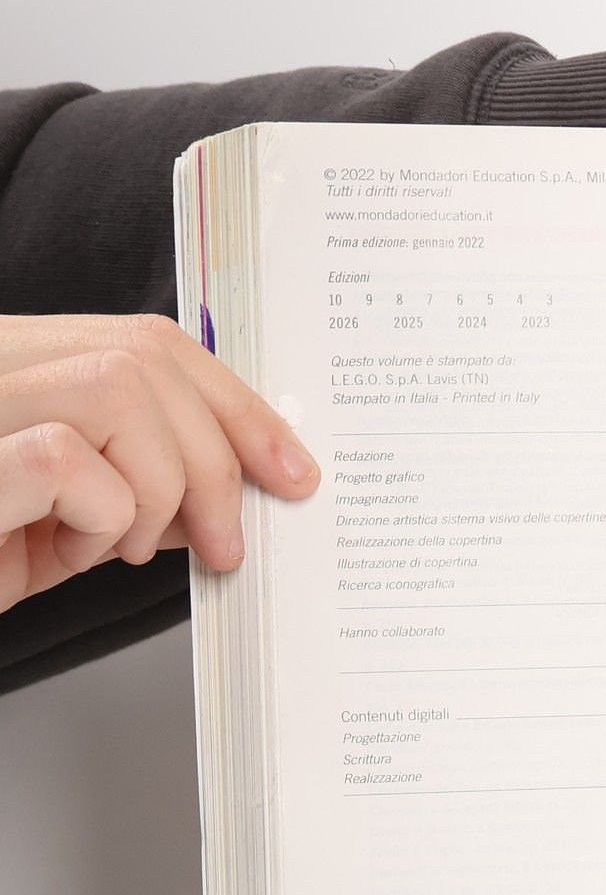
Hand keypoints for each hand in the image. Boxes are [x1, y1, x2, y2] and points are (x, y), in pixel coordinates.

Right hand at [0, 314, 318, 612]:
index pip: (150, 341)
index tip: (290, 469)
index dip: (234, 403)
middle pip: (147, 358)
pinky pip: (62, 458)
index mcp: (21, 362)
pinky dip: (96, 516)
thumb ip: (153, 483)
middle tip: (222, 542)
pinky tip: (67, 552)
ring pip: (116, 390)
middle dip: (216, 458)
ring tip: (119, 548)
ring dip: (154, 488)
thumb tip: (252, 480)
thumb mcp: (83, 516)